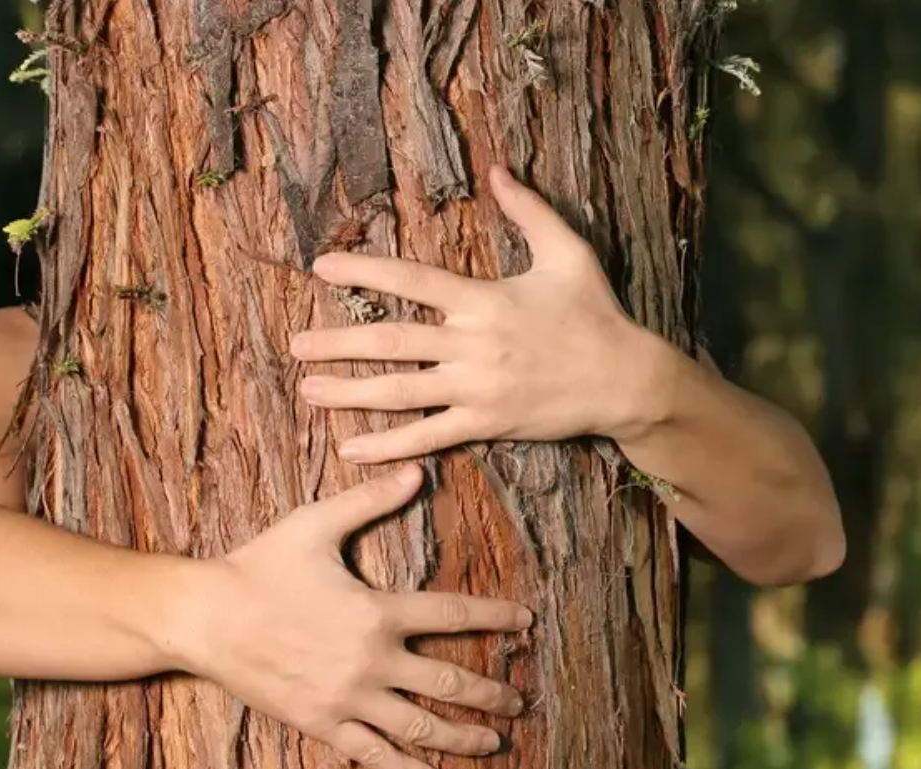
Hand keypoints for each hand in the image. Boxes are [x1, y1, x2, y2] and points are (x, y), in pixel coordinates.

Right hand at [176, 465, 531, 768]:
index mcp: (376, 611)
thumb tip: (417, 471)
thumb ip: (370, 500)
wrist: (202, 618)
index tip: (525, 623)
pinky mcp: (321, 723)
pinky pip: (373, 753)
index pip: (451, 615)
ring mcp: (347, 698)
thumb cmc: (258, 566)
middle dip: (491, 692)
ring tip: (495, 741)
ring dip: (463, 737)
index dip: (494, 618)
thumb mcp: (315, 524)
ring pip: (419, 725)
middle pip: (448, 681)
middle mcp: (370, 660)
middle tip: (520, 699)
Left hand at [291, 166, 665, 463]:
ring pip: (399, 391)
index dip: (363, 269)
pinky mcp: (486, 424)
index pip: (410, 279)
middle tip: (295, 344)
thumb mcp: (568, 252)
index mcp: (483, 299)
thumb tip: (498, 169)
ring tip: (308, 389)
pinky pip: (427, 437)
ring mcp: (476, 388)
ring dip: (348, 391)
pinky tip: (350, 447)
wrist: (625, 379)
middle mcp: (472, 343)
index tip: (322, 266)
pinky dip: (386, 445)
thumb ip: (528, 211)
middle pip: (390, 339)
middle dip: (337, 342)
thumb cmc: (596, 314)